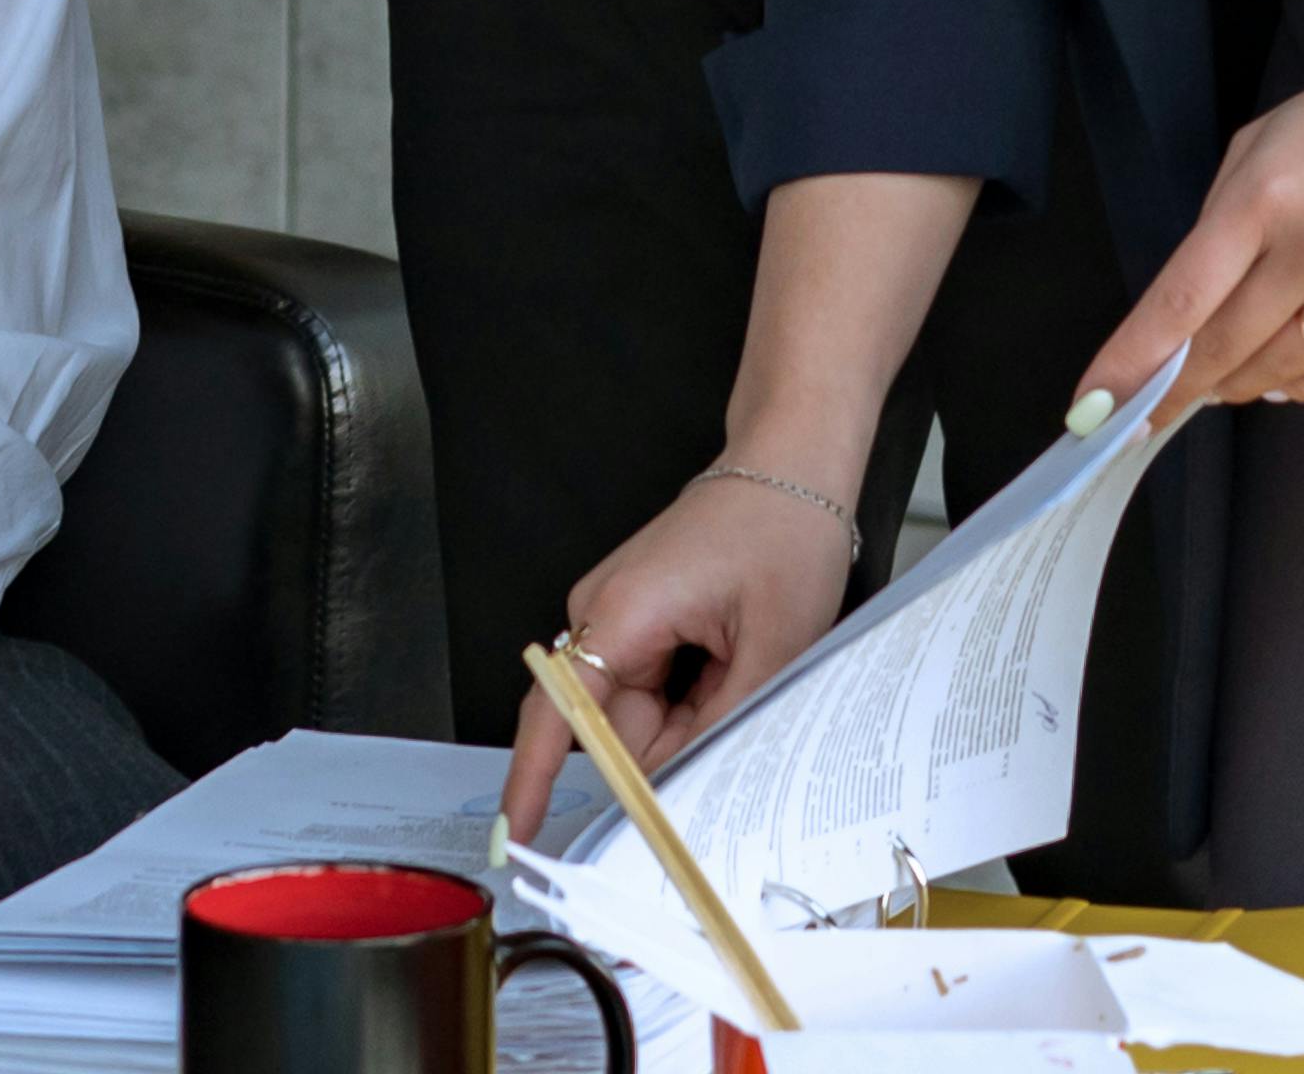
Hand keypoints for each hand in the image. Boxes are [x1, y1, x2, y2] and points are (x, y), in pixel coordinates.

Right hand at [503, 466, 860, 836]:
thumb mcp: (774, 647)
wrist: (788, 470)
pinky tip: (734, 661)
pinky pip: (653, 689)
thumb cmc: (781, 536)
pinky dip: (695, 697)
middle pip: (613, 725)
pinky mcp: (636, 618)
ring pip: (640, 713)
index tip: (515, 833)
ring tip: (749, 665)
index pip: (559, 712)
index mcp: (622, 614)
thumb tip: (683, 791)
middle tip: (739, 710)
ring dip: (695, 716)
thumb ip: (721, 728)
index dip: (533, 778)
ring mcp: (617, 616)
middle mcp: (601, 615)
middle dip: (674, 745)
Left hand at [1083, 10, 1303, 416]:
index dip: (1133, 361)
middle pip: (1226, 346)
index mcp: (1263, 198)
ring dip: (1242, 385)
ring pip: (1283, 371)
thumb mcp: (1261, 142)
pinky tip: (1283, 382)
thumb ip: (1220, 220)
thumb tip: (1189, 311)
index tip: (1094, 405)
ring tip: (1224, 382)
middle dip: (1179, 387)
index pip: (1180, 301)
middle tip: (1148, 412)